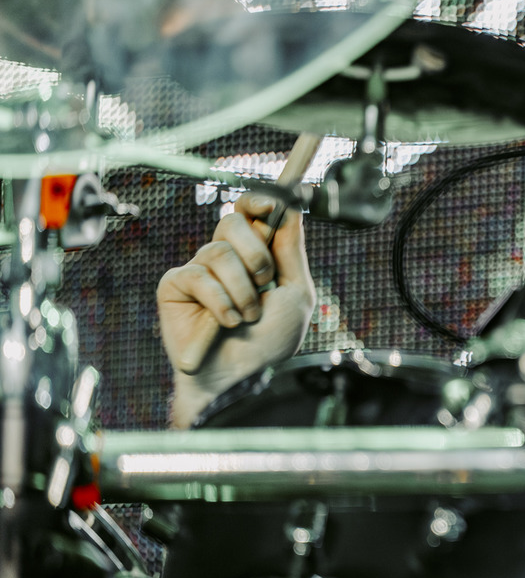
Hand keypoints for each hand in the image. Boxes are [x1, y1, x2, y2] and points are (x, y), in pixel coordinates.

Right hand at [157, 194, 314, 426]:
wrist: (240, 376)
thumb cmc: (269, 341)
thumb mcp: (295, 294)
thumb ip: (291, 251)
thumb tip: (292, 207)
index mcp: (254, 256)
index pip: (249, 212)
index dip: (257, 201)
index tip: (269, 204)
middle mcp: (225, 258)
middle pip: (232, 221)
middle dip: (256, 254)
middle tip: (264, 285)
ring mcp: (198, 270)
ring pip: (219, 251)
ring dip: (243, 291)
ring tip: (246, 317)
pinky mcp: (175, 285)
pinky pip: (199, 276)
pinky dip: (220, 302)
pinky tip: (225, 323)